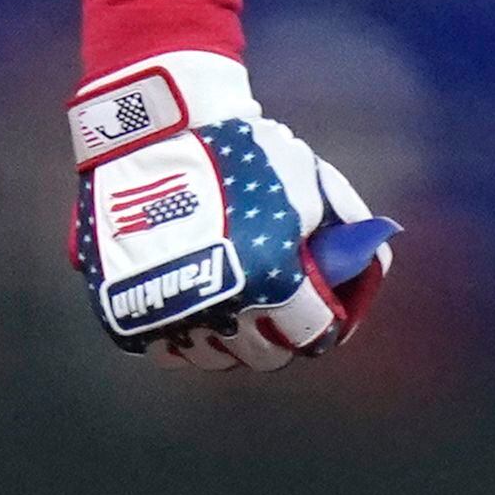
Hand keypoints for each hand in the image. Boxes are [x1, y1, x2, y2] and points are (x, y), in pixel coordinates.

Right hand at [69, 48, 400, 370]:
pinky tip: (198, 307)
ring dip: (233, 339)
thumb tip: (369, 264)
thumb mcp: (309, 181)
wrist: (152, 136)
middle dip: (281, 335)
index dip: (326, 324)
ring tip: (237, 305)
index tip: (324, 313)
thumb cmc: (239, 153)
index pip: (313, 334)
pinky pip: (167, 350)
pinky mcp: (125, 318)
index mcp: (274, 283)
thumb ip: (343, 228)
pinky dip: (186, 337)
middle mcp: (222, 314)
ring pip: (215, 358)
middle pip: (265, 356)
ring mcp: (169, 320)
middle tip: (281, 309)